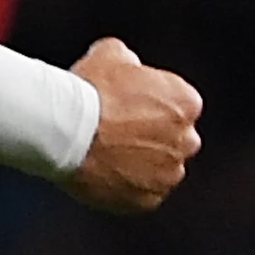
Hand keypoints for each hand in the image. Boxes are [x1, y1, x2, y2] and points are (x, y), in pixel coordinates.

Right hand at [63, 39, 200, 213]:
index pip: (178, 106)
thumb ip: (129, 60)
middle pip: (174, 140)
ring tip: (107, 157)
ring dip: (142, 165)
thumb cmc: (89, 88)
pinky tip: (104, 176)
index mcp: (187, 103)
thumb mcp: (110, 54)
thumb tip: (127, 63)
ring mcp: (168, 174)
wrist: (67, 128)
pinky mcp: (148, 200)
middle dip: (153, 138)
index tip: (127, 108)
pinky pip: (143, 195)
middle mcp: (187, 140)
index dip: (151, 106)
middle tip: (118, 134)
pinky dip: (128, 188)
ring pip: (160, 170)